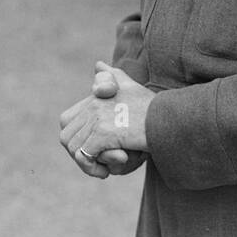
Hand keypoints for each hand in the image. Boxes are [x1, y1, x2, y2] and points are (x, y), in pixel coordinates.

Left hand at [58, 62, 152, 177]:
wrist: (170, 117)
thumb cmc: (153, 106)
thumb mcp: (131, 87)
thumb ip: (113, 76)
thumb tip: (97, 65)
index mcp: (95, 97)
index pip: (66, 120)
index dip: (74, 138)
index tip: (89, 149)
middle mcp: (93, 105)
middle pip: (66, 136)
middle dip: (77, 154)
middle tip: (95, 164)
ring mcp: (97, 118)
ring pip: (73, 148)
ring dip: (85, 164)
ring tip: (102, 170)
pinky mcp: (104, 133)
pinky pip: (84, 155)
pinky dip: (91, 167)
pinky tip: (106, 172)